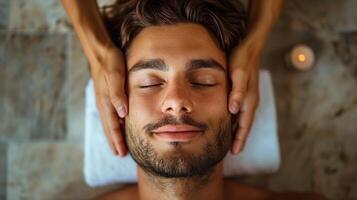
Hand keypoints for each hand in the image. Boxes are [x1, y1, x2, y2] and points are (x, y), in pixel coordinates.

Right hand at [91, 46, 127, 156]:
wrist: (100, 50)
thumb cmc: (110, 61)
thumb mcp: (116, 75)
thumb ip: (118, 94)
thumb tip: (122, 114)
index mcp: (106, 101)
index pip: (113, 126)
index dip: (117, 140)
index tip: (121, 153)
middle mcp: (103, 103)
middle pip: (109, 127)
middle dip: (114, 141)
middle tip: (119, 154)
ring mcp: (102, 99)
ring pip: (108, 122)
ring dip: (112, 134)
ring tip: (116, 145)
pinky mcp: (104, 94)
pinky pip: (108, 114)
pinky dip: (111, 124)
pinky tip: (115, 124)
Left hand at [228, 38, 260, 154]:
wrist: (250, 46)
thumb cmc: (242, 59)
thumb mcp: (238, 73)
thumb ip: (237, 91)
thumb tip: (234, 110)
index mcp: (249, 100)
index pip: (244, 125)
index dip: (240, 139)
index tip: (234, 152)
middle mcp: (250, 101)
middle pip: (245, 125)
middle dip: (239, 139)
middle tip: (232, 152)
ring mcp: (249, 97)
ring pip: (243, 119)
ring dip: (238, 130)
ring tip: (231, 141)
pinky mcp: (245, 92)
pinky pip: (241, 111)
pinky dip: (236, 120)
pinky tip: (230, 121)